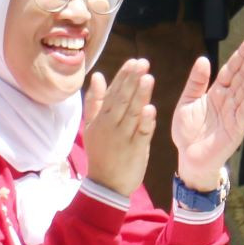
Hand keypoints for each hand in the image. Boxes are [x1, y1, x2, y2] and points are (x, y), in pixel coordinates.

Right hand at [82, 58, 157, 197]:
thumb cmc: (101, 152)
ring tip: (147, 77)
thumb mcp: (92, 126)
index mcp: (102, 118)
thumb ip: (96, 100)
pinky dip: (146, 121)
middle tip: (142, 62)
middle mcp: (111, 125)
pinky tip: (151, 108)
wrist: (105, 184)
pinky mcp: (135, 149)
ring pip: (132, 113)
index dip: (124, 77)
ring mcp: (123, 137)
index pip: (113, 93)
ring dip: (140, 95)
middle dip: (132, 80)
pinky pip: (141, 133)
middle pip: (122, 99)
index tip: (133, 61)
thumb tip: (97, 75)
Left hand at [173, 37, 243, 190]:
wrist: (188, 158)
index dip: (241, 55)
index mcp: (217, 92)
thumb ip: (195, 82)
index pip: (231, 70)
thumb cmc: (188, 132)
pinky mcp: (237, 128)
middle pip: (243, 76)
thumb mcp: (187, 102)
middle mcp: (229, 100)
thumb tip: (203, 59)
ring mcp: (235, 113)